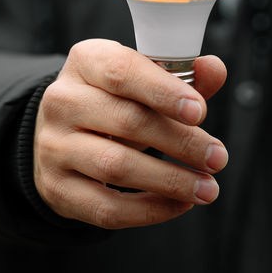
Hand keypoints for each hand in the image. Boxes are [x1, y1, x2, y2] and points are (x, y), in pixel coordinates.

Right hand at [33, 38, 229, 228]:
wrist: (62, 136)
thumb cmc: (114, 102)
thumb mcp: (142, 81)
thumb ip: (181, 76)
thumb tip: (214, 68)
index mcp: (86, 62)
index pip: (122, 71)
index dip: (163, 91)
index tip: (200, 112)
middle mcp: (62, 101)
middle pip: (127, 122)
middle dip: (181, 142)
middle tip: (217, 157)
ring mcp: (54, 147)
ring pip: (116, 167)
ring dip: (170, 180)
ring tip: (207, 188)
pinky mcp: (58, 188)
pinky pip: (106, 208)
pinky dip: (149, 210)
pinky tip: (180, 205)